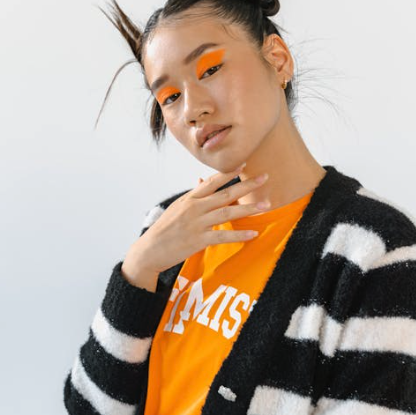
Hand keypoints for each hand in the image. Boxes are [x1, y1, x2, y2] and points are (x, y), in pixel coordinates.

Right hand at [125, 164, 269, 275]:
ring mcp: (197, 224)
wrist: (150, 250)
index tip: (245, 163)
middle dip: (246, 185)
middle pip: (225, 193)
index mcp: (190, 198)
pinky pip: (223, 235)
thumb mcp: (177, 207)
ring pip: (227, 212)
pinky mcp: (198, 240)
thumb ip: (193, 195)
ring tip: (265, 205)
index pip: (213, 181)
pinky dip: (239, 234)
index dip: (229, 172)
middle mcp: (194, 208)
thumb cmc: (165, 228)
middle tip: (264, 177)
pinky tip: (253, 233)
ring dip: (248, 208)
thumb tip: (202, 180)